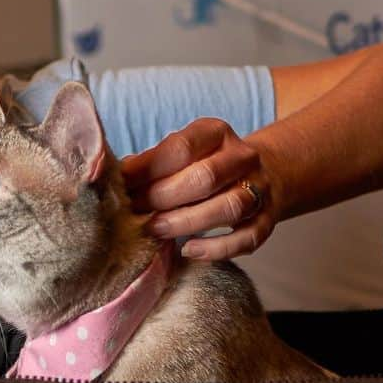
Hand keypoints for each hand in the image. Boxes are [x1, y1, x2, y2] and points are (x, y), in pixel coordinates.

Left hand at [120, 118, 277, 259]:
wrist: (262, 174)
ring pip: (229, 207)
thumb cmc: (204, 164)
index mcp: (217, 133)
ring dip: (186, 222)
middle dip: (164, 197)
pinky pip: (246, 238)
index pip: (182, 148)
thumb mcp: (181, 152)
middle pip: (205, 177)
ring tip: (156, 230)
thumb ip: (151, 162)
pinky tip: (188, 249)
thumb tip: (115, 177)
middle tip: (136, 211)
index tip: (123, 185)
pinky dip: (216, 248)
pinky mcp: (267, 220)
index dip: (148, 169)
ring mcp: (259, 189)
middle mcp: (243, 158)